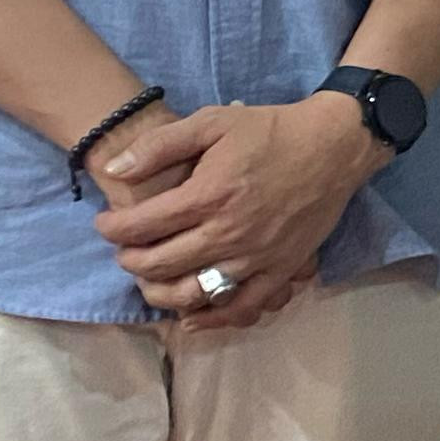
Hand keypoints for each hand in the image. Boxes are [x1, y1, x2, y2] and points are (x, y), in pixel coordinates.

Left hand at [93, 97, 382, 326]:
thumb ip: (159, 145)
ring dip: (160, 292)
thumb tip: (113, 169)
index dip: (112, 228)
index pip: (141, 225)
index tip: (106, 224)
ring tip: (150, 279)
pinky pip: (243, 306)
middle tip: (124, 250)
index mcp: (208, 195)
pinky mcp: (281, 269)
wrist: (334, 146)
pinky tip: (191, 318)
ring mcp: (257, 256)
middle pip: (161, 263)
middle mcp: (229, 232)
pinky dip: (213, 318)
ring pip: (194, 292)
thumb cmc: (269, 130)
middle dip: (130, 260)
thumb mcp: (211, 122)